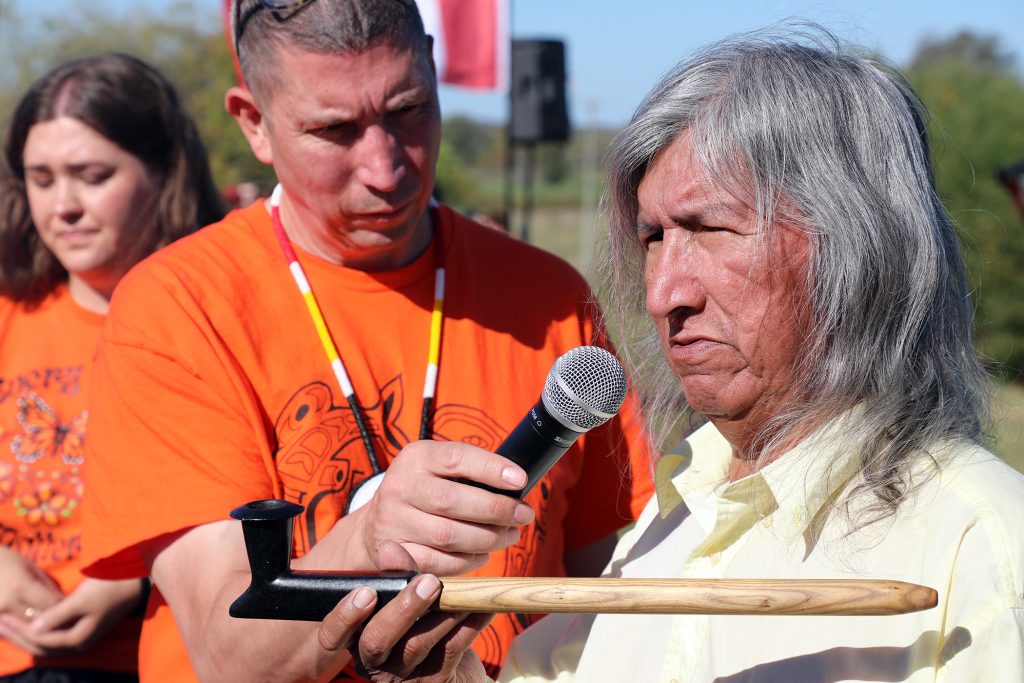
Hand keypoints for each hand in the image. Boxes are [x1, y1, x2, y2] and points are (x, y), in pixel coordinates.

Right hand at [0, 546, 61, 650]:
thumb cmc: (5, 560)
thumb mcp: (29, 567)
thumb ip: (45, 587)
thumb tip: (63, 603)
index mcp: (20, 587)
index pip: (51, 606)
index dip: (66, 610)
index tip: (76, 611)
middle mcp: (7, 604)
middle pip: (39, 623)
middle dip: (56, 625)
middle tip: (70, 625)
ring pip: (24, 634)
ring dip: (41, 636)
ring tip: (55, 633)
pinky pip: (9, 635)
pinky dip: (23, 637)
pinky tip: (34, 636)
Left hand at [0, 577, 140, 656]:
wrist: (133, 582)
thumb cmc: (107, 588)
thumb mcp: (81, 600)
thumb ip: (56, 616)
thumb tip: (33, 630)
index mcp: (78, 639)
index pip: (39, 639)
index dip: (19, 630)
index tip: (2, 617)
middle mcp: (78, 644)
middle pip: (40, 646)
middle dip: (18, 635)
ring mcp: (80, 638)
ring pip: (45, 642)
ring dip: (25, 634)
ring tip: (7, 623)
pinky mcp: (81, 629)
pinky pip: (52, 635)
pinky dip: (37, 630)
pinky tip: (27, 621)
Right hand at [319, 541, 490, 682]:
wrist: (456, 672)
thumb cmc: (423, 628)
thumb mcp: (408, 603)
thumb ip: (397, 576)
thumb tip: (390, 546)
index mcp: (358, 640)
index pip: (333, 636)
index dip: (344, 616)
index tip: (366, 591)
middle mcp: (375, 663)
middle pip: (377, 641)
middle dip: (402, 608)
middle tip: (429, 581)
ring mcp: (404, 678)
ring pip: (418, 644)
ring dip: (445, 611)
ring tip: (464, 588)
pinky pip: (452, 650)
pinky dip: (471, 624)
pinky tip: (484, 606)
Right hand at [348, 440, 535, 575]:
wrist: (376, 522)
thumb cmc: (423, 491)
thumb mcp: (437, 468)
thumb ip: (469, 472)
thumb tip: (516, 485)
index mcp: (415, 457)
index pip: (455, 457)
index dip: (490, 468)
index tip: (520, 480)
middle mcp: (399, 487)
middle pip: (451, 500)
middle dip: (495, 509)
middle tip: (523, 514)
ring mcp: (392, 522)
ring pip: (447, 536)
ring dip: (487, 538)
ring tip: (509, 535)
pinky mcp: (392, 554)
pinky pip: (437, 563)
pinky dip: (467, 562)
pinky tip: (483, 554)